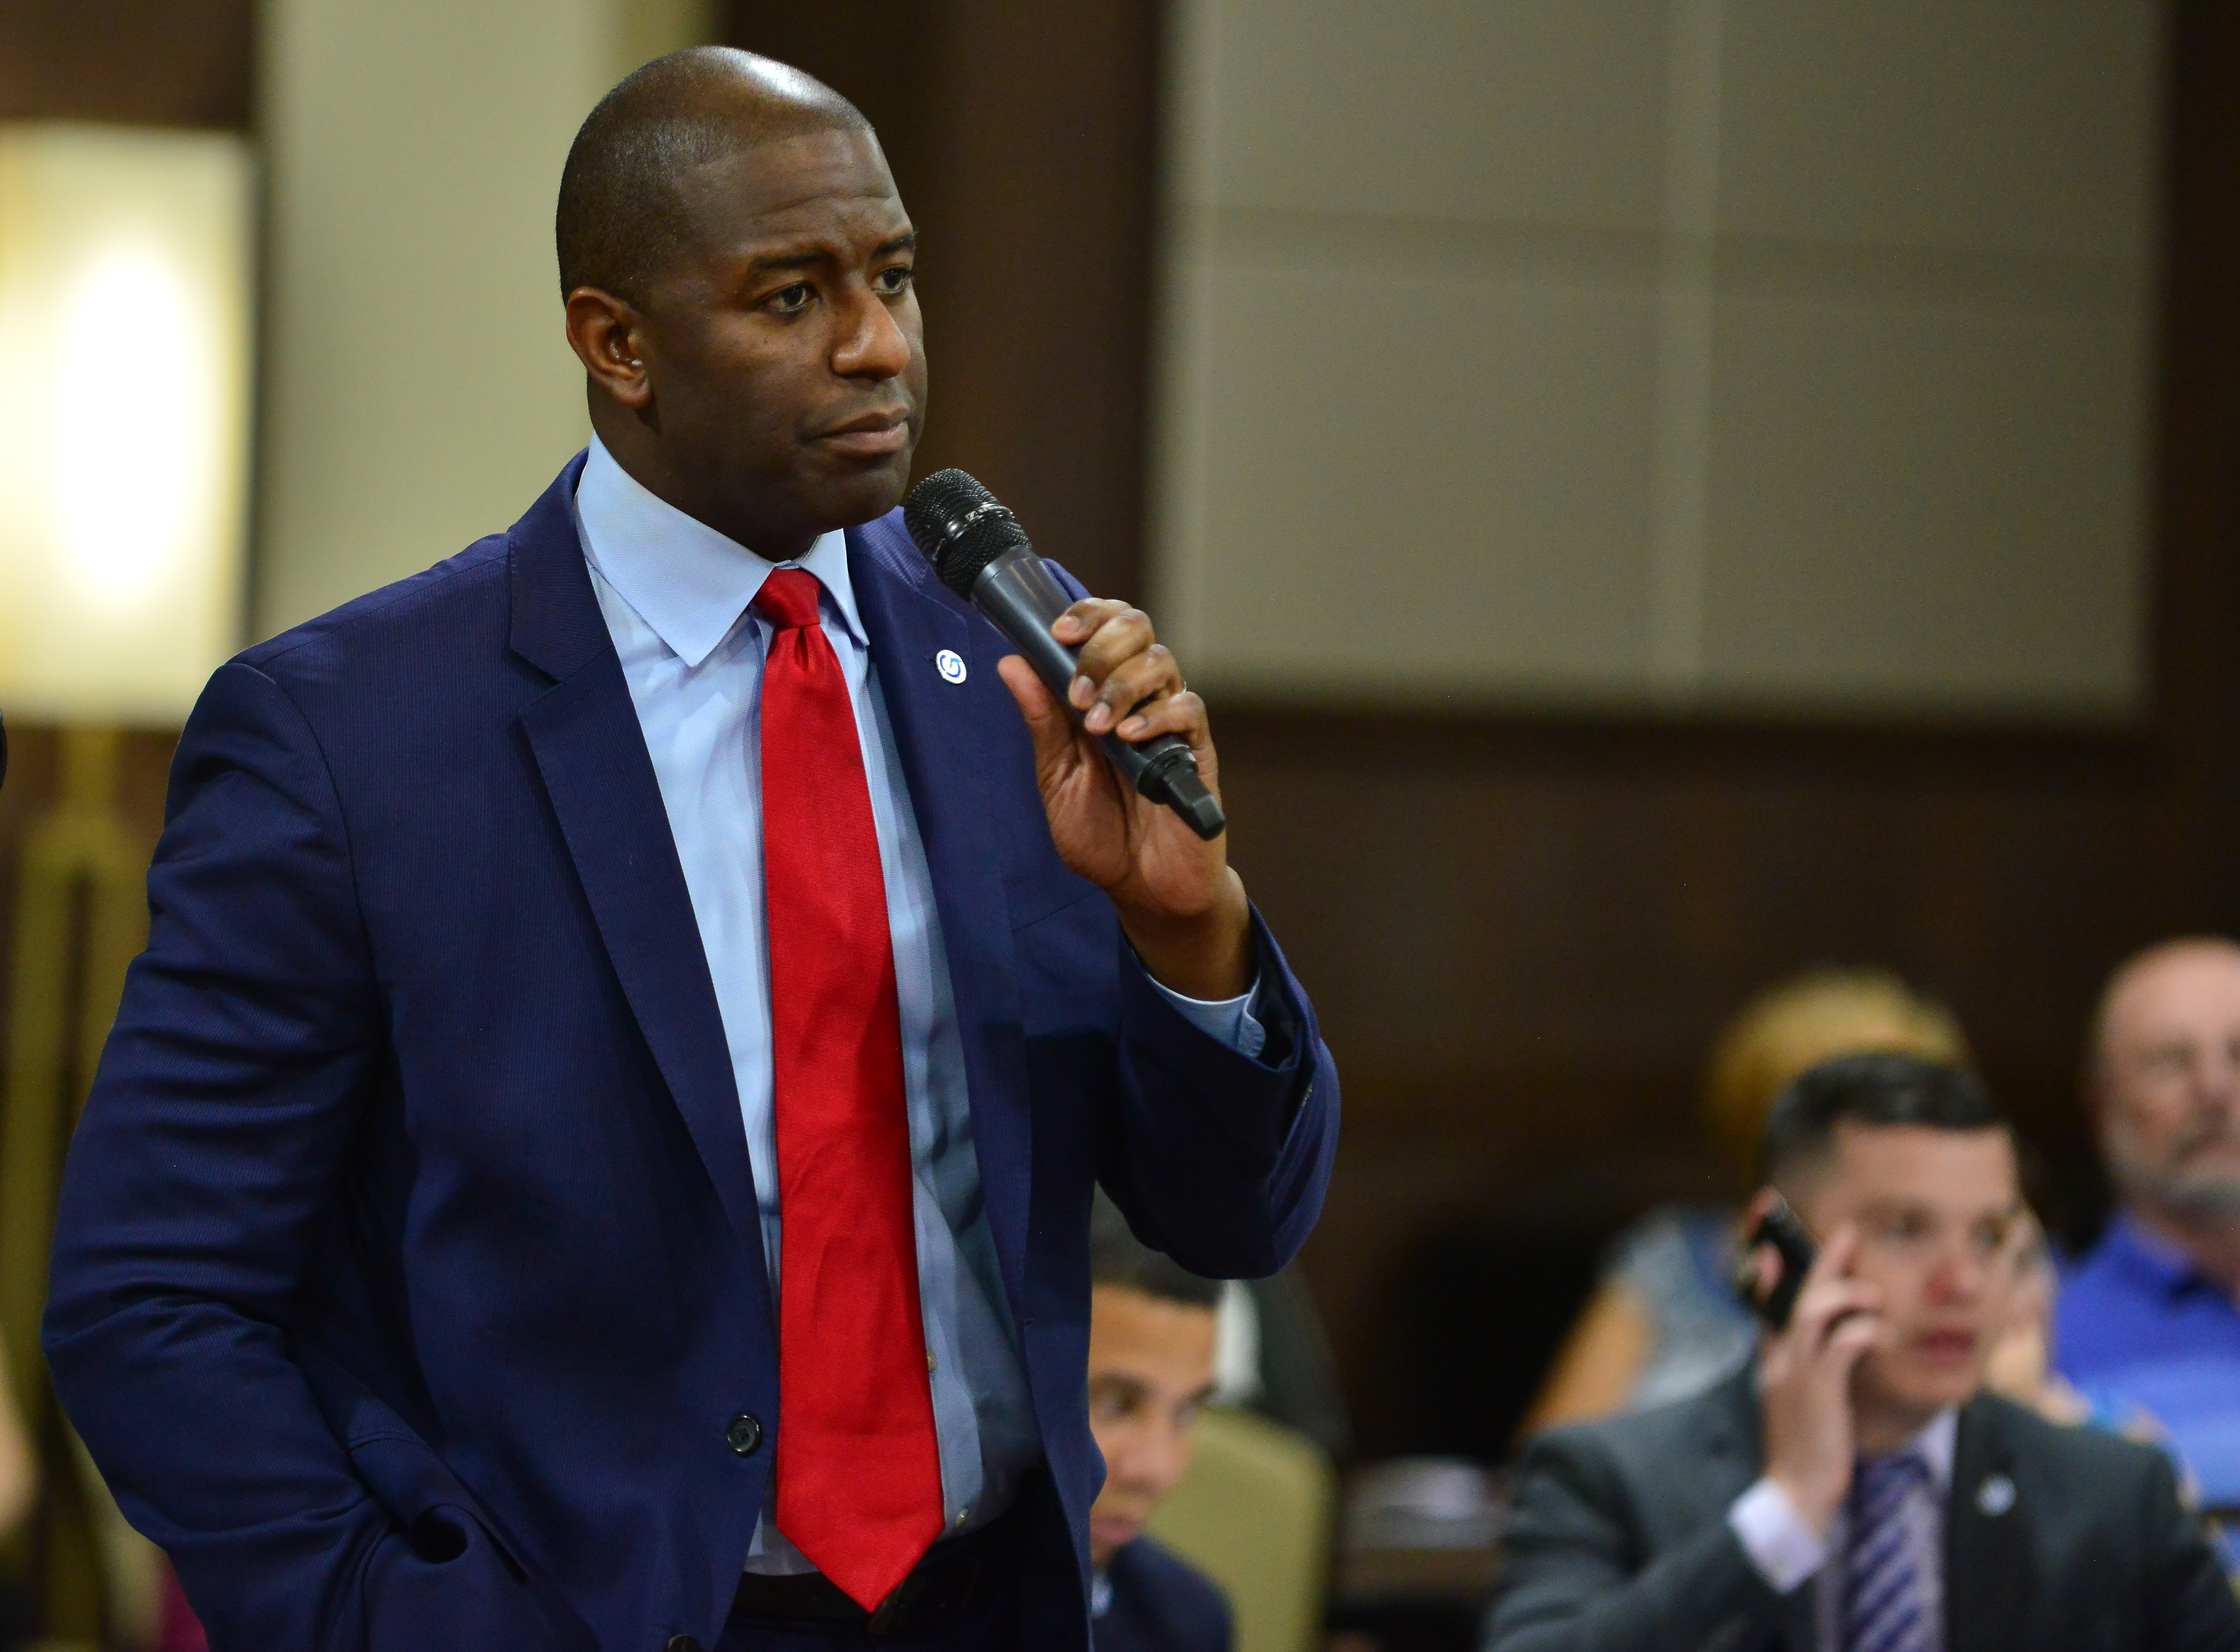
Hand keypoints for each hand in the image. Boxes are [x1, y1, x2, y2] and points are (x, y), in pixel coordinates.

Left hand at [996, 600, 1251, 999]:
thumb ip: (1041, 721)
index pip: (1104, 628)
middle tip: (1078, 692)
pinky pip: (1188, 709)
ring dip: (1122, 684)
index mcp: (1101, 695)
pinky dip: (1157, 715)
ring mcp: (1170, 721)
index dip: (1086, 615)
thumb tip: (1011, 663)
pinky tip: (1130, 739)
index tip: (1058, 632)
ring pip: (1161, 660)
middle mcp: (1139, 697)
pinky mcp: (1196, 750)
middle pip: (1137, 628)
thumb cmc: (1101, 833)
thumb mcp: (1056, 777)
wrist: (1142, 888)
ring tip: (1098, 726)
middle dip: (1101, 647)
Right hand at [1757, 1221, 1883, 1533]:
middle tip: (1847, 1231)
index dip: (1766, 1269)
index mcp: (1774, 1356)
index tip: (1770, 1242)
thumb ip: (1811, 1365)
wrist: (1797, 1490)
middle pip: (1797, 1294)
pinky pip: (1839, 1348)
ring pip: (1814, 1312)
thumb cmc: (1808, 1443)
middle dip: (1821, 1259)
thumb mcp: (1802, 1398)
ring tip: (1874, 1292)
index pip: (1766, 1300)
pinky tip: (1875, 1331)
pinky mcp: (1820, 1392)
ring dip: (1846, 1294)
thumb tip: (1836, 1336)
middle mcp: (1780, 1357)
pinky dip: (1859, 1332)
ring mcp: (1797, 1372)